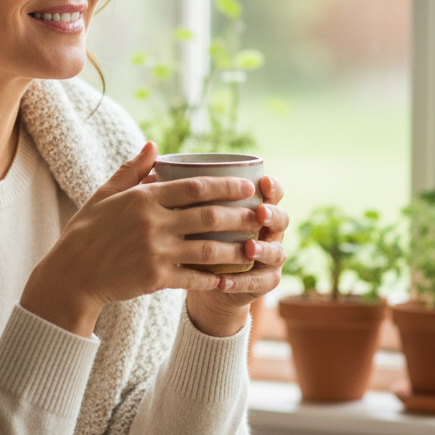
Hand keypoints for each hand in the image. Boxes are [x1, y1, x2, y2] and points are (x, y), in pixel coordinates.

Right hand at [20, 142, 269, 336]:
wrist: (71, 275)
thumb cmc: (87, 232)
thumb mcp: (105, 195)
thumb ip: (131, 171)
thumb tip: (154, 146)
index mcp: (143, 198)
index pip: (194, 187)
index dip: (226, 186)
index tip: (248, 186)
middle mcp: (152, 223)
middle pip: (209, 217)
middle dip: (241, 216)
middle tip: (262, 215)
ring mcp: (155, 252)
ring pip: (208, 250)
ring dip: (235, 249)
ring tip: (255, 247)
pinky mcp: (155, 278)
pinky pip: (193, 277)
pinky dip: (214, 279)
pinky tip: (229, 279)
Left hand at [185, 175, 287, 337]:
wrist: (201, 277)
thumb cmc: (193, 235)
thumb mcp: (185, 211)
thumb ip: (176, 187)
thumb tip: (152, 151)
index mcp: (256, 207)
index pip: (271, 193)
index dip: (271, 187)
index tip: (262, 182)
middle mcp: (267, 230)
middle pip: (281, 220)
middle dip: (272, 215)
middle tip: (260, 213)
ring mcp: (268, 258)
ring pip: (276, 252)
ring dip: (263, 249)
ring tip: (248, 248)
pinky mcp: (261, 282)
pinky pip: (258, 282)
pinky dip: (241, 281)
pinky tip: (225, 280)